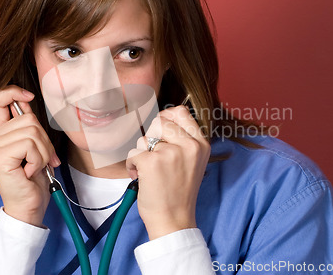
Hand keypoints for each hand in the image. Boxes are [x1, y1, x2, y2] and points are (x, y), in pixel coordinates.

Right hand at [0, 85, 60, 226]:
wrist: (29, 205)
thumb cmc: (33, 179)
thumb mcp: (35, 147)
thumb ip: (29, 126)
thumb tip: (28, 101)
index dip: (13, 92)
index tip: (29, 96)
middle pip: (29, 119)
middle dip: (44, 140)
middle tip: (43, 160)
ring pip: (32, 131)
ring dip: (42, 152)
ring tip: (35, 166)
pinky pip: (29, 145)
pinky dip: (37, 159)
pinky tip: (28, 171)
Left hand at [126, 105, 210, 239]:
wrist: (174, 220)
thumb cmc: (179, 192)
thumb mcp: (193, 161)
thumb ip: (183, 140)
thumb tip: (162, 118)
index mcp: (200, 144)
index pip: (180, 112)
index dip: (165, 117)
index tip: (159, 129)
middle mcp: (188, 146)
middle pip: (159, 122)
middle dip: (151, 138)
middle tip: (154, 157)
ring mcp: (170, 153)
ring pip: (144, 139)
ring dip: (141, 154)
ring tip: (150, 172)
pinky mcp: (151, 162)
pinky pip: (133, 153)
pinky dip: (132, 165)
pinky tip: (141, 177)